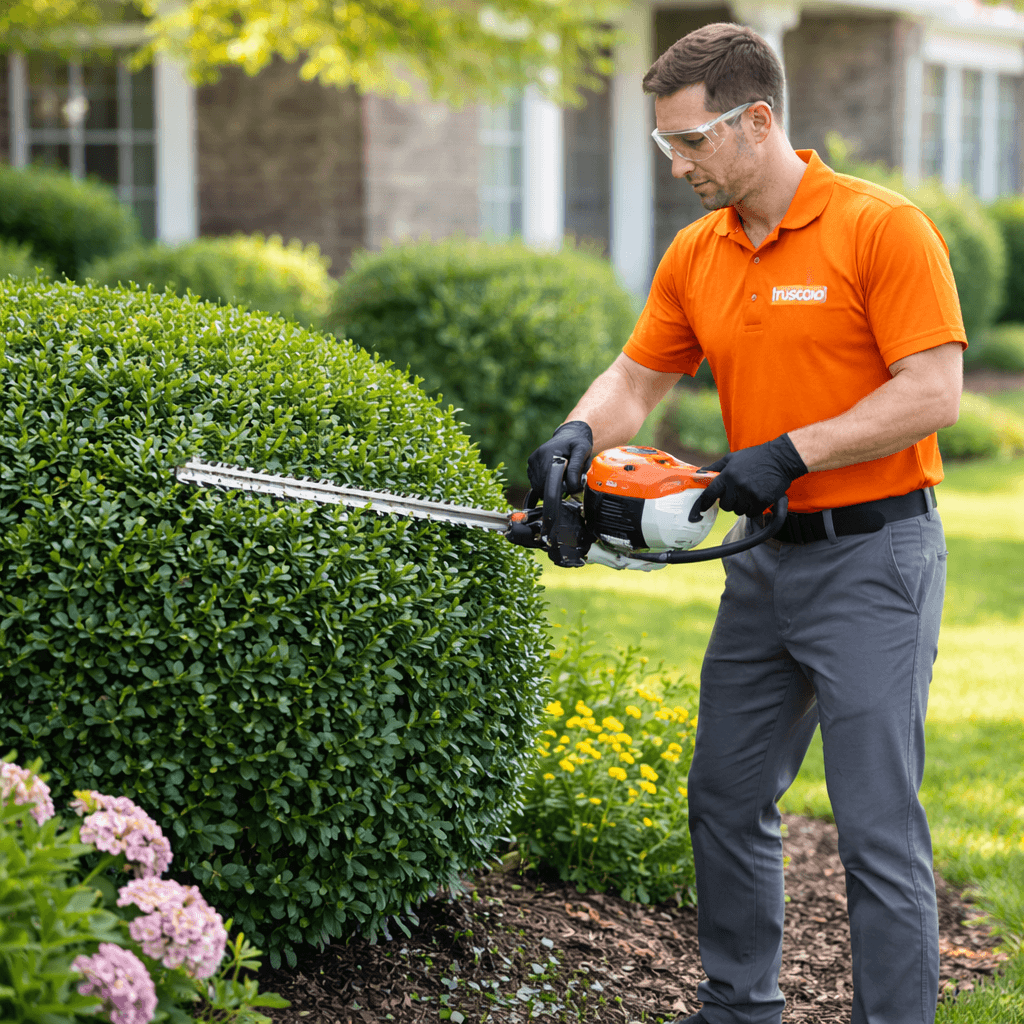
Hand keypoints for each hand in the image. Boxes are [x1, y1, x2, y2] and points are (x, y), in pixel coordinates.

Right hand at [527, 421, 592, 495]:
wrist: (569, 434)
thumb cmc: (577, 444)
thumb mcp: (582, 452)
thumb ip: (576, 468)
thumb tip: (571, 486)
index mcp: (550, 453)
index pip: (547, 480)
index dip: (556, 489)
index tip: (566, 487)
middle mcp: (538, 456)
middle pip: (541, 484)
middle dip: (553, 488)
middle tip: (565, 481)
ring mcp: (533, 459)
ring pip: (536, 484)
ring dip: (548, 485)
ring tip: (559, 476)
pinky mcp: (531, 462)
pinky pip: (534, 480)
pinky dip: (543, 482)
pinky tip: (552, 474)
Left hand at [692, 434, 806, 520]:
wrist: (780, 459)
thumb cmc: (755, 457)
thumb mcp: (732, 458)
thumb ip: (715, 467)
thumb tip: (700, 473)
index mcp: (727, 475)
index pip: (710, 494)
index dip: (704, 503)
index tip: (701, 508)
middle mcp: (737, 486)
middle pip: (725, 506)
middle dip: (729, 502)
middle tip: (736, 494)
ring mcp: (750, 494)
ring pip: (738, 511)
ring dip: (741, 505)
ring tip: (748, 493)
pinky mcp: (762, 501)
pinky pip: (751, 513)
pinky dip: (753, 509)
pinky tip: (757, 497)